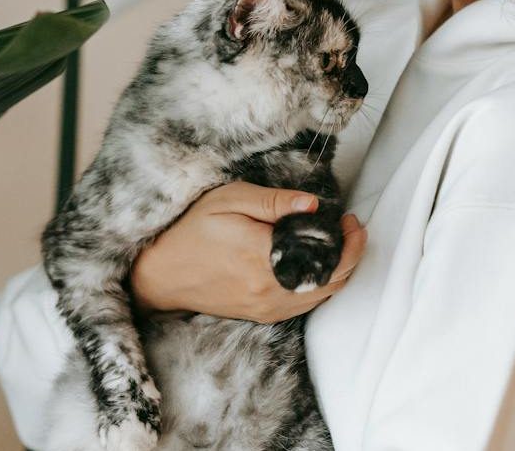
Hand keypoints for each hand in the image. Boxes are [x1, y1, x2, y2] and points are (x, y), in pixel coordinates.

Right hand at [129, 181, 365, 323]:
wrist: (163, 273)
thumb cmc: (192, 231)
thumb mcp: (229, 201)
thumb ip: (274, 202)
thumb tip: (313, 204)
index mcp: (263, 258)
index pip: (325, 256)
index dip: (348, 241)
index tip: (351, 220)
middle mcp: (270, 290)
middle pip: (332, 280)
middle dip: (351, 255)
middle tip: (352, 230)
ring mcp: (267, 306)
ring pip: (322, 296)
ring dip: (338, 271)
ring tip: (339, 245)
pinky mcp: (263, 314)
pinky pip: (305, 305)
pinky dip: (321, 286)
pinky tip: (317, 265)